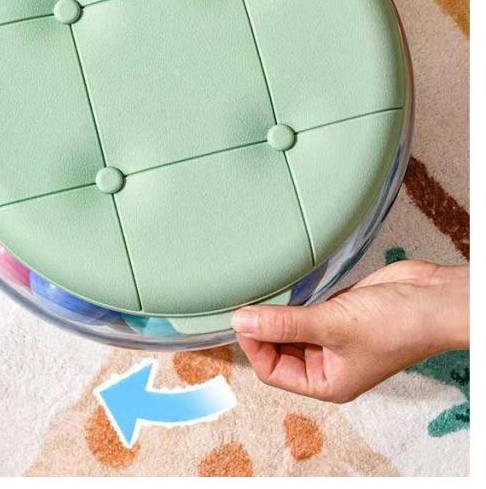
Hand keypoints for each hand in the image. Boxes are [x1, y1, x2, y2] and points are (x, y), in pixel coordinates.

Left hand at [232, 260, 468, 402]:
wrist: (432, 299)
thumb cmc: (397, 325)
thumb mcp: (333, 324)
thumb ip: (285, 323)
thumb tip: (242, 322)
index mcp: (327, 382)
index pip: (273, 371)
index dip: (254, 346)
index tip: (240, 319)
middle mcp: (328, 364)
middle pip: (278, 350)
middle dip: (262, 330)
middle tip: (245, 302)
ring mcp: (333, 337)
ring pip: (290, 329)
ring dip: (276, 314)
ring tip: (261, 293)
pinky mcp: (339, 313)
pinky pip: (305, 311)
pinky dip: (293, 302)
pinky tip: (283, 288)